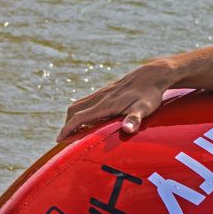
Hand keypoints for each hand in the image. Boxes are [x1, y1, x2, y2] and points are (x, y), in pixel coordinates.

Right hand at [57, 59, 172, 141]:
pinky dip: (82, 110)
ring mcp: (103, 93)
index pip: (79, 117)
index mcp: (106, 104)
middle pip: (75, 110)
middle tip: (65, 138)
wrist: (153, 74)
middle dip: (67, 124)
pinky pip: (88, 101)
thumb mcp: (145, 108)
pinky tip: (89, 118)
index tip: (59, 139)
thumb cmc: (150, 94)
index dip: (68, 129)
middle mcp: (101, 97)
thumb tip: (127, 129)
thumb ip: (135, 119)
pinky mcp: (108, 91)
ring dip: (73, 117)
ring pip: (80, 104)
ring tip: (73, 130)